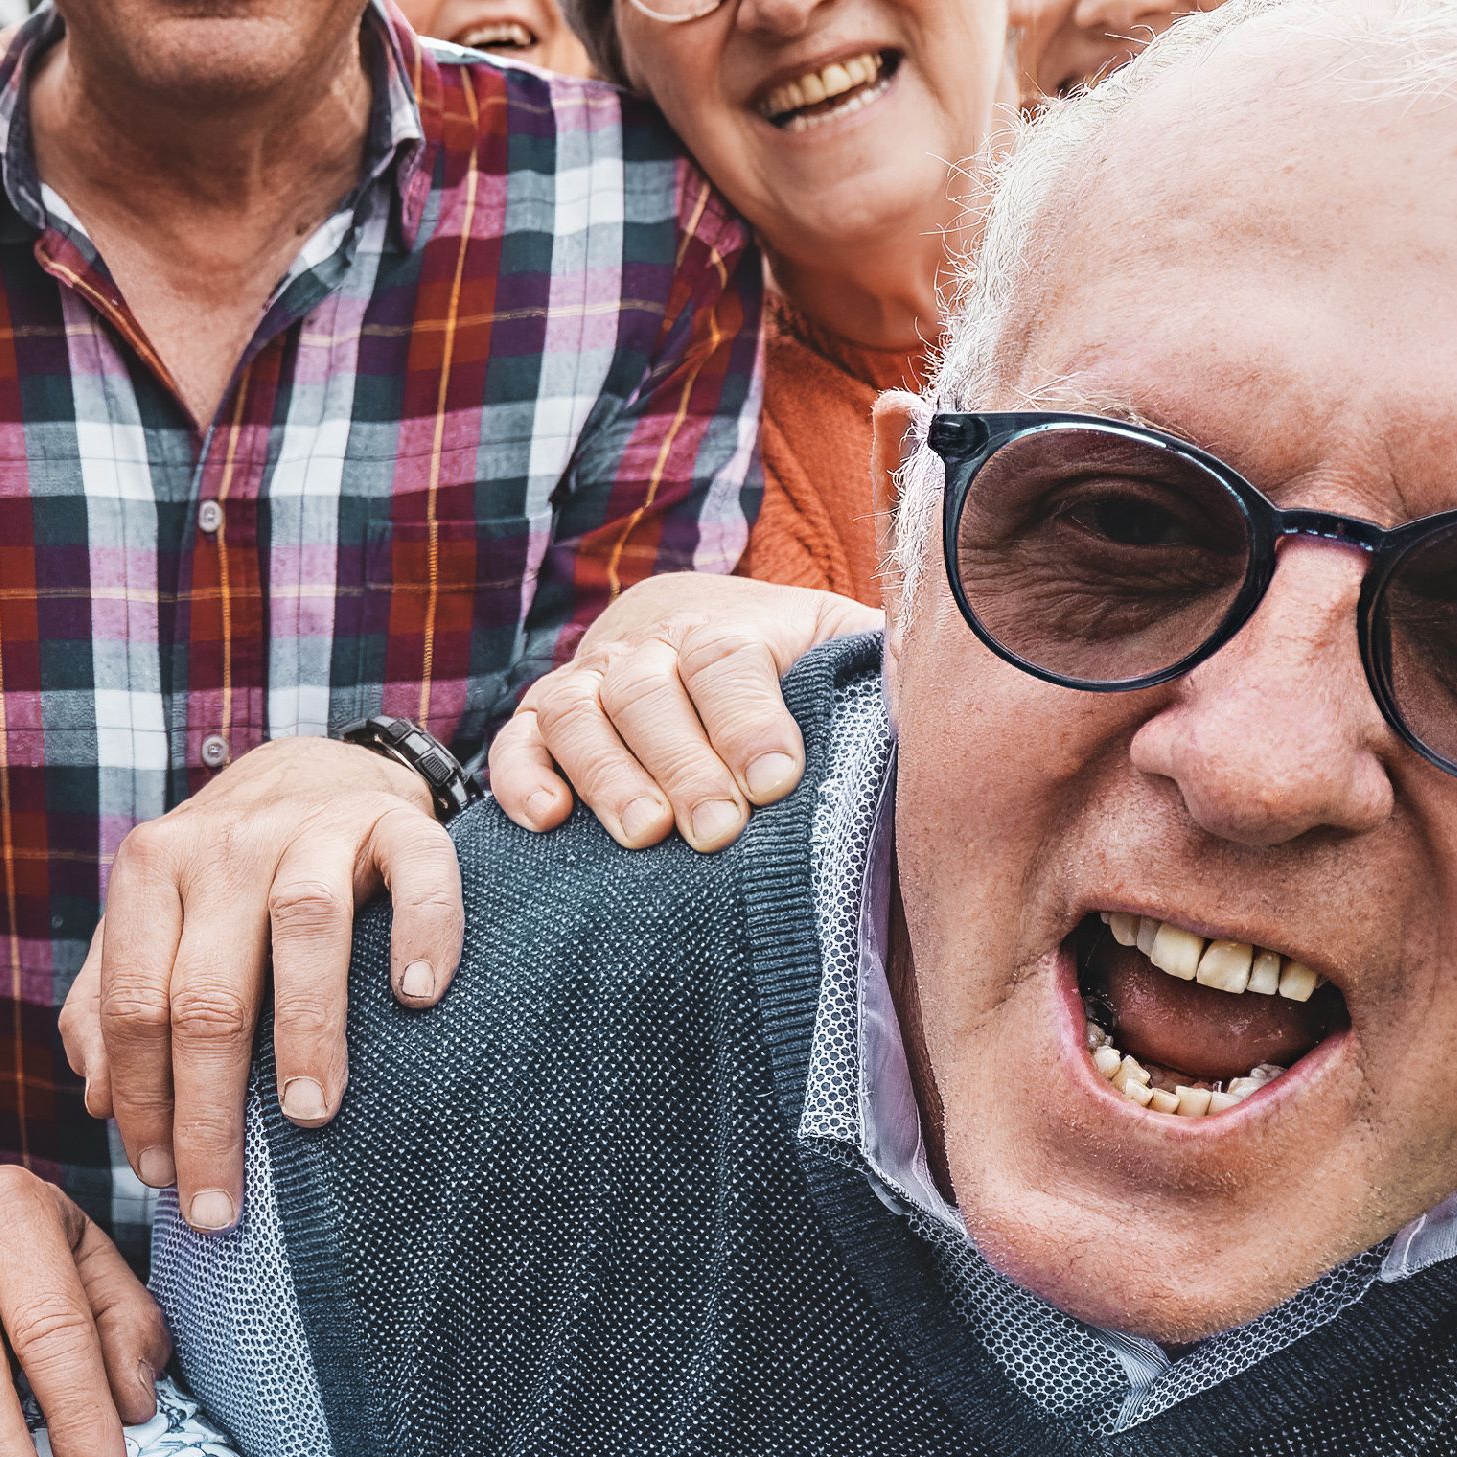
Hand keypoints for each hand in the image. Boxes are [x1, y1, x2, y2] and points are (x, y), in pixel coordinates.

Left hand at [62, 737, 458, 1226]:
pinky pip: (417, 871)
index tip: (160, 1181)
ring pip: (302, 928)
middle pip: (206, 992)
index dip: (143, 1101)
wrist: (314, 769)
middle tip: (221, 1201)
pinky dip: (421, 932)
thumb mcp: (154, 924)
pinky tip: (416, 997)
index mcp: (152, 870)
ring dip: (307, 1032)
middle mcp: (225, 842)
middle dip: (208, 1112)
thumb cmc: (229, 878)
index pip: (134, 1005)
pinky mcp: (395, 819)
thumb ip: (110, 1001)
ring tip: (309, 1117)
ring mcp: (313, 826)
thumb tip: (96, 1098)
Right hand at [486, 572, 875, 849]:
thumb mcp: (839, 647)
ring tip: (643, 833)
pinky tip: (547, 819)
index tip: (775, 779)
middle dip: (683, 763)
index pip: (729, 662)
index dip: (748, 719)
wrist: (688, 623)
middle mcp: (648, 648)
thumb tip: (940, 688)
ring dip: (607, 773)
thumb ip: (878, 665)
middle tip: (716, 829)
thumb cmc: (786, 663)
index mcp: (727, 628)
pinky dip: (521, 776)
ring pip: (577, 713)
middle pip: (651, 692)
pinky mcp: (539, 723)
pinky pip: (515, 742)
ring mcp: (587, 682)